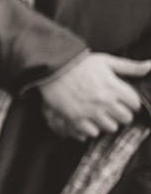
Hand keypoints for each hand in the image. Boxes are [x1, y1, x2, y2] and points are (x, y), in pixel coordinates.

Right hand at [36, 54, 150, 140]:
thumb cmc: (80, 63)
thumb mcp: (106, 61)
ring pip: (111, 127)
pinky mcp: (76, 118)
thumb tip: (150, 66)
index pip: (135, 104)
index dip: (130, 102)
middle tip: (112, 108)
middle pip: (125, 118)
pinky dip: (92, 127)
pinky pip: (93, 133)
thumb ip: (130, 66)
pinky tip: (88, 118)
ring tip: (99, 113)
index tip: (123, 99)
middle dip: (121, 113)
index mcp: (114, 87)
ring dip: (107, 121)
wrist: (53, 67)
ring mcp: (90, 111)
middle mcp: (104, 101)